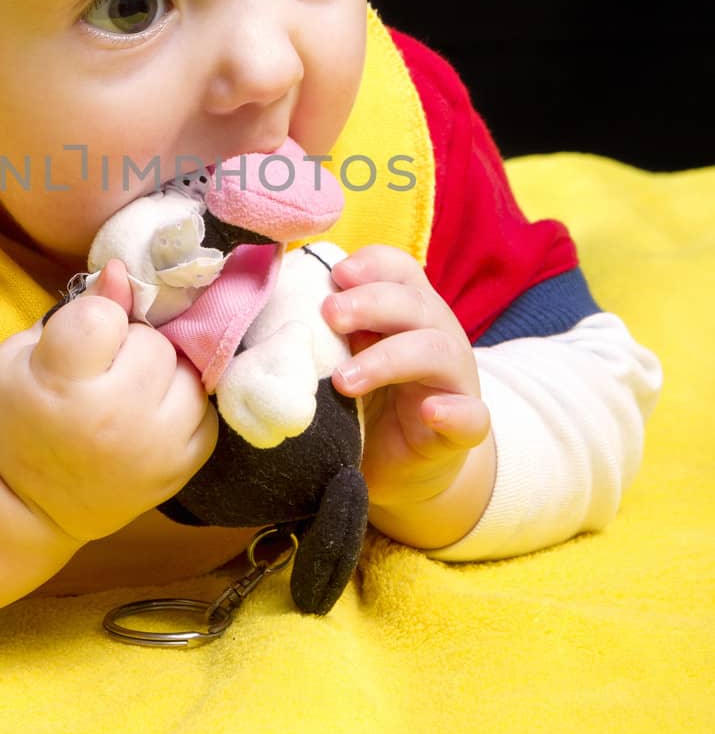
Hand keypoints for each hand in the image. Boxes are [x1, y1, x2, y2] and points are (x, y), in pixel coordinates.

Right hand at [0, 258, 218, 543]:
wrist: (26, 504)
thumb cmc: (18, 418)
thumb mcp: (21, 357)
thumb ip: (77, 309)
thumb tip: (124, 272)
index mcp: (65, 385)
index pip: (107, 316)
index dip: (95, 318)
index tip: (81, 340)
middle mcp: (118, 417)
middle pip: (155, 342)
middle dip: (133, 345)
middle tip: (104, 370)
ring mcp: (157, 447)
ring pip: (189, 372)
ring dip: (163, 374)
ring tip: (129, 392)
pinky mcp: (183, 469)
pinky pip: (206, 411)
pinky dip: (182, 406)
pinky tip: (149, 415)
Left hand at [320, 245, 490, 513]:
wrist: (403, 468)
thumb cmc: (365, 403)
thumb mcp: (340, 361)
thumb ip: (320, 337)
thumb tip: (262, 315)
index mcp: (404, 311)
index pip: (398, 270)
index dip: (372, 265)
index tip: (337, 274)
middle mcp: (436, 335)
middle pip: (413, 302)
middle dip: (370, 303)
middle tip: (330, 316)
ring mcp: (455, 381)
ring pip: (436, 350)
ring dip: (388, 358)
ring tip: (344, 380)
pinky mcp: (464, 429)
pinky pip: (472, 415)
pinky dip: (453, 411)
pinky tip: (430, 412)